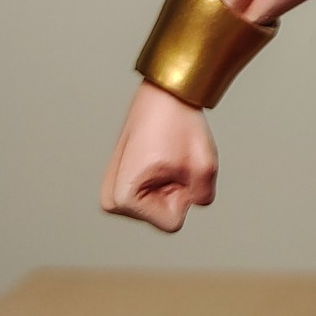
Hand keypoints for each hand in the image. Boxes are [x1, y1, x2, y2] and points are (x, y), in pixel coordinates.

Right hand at [101, 81, 217, 231]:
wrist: (166, 94)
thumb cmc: (180, 124)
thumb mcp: (204, 166)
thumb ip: (202, 197)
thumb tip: (195, 202)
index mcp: (122, 199)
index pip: (172, 222)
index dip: (184, 195)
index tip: (176, 166)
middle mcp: (111, 201)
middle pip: (165, 215)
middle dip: (177, 191)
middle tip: (173, 159)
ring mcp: (113, 192)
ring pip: (161, 205)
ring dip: (173, 183)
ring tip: (167, 155)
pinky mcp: (122, 184)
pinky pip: (156, 194)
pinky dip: (166, 178)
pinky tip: (162, 155)